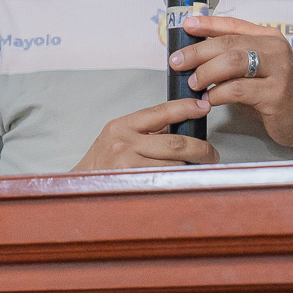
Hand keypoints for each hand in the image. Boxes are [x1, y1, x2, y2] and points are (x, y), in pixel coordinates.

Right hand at [72, 97, 218, 170]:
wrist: (81, 186)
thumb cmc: (103, 161)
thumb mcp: (120, 136)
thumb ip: (148, 130)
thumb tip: (183, 125)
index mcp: (123, 125)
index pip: (161, 111)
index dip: (186, 108)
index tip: (204, 107)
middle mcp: (124, 141)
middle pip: (175, 142)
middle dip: (200, 148)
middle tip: (211, 153)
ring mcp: (128, 163)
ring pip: (174, 165)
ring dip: (191, 167)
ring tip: (197, 169)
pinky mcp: (132, 182)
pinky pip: (166, 180)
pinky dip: (179, 180)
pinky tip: (184, 180)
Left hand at [172, 16, 292, 158]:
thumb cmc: (281, 95)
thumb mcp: (261, 69)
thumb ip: (237, 58)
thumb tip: (198, 54)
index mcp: (270, 38)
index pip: (234, 25)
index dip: (208, 24)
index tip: (186, 26)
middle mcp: (276, 49)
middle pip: (228, 43)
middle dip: (197, 52)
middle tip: (177, 62)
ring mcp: (278, 70)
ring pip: (232, 62)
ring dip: (206, 72)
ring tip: (193, 83)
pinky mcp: (276, 93)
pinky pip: (238, 89)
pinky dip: (218, 93)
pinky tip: (210, 100)